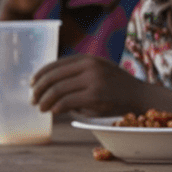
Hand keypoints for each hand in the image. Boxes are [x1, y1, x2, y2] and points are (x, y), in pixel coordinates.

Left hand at [30, 54, 171, 115]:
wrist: (140, 96)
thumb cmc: (116, 89)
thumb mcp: (96, 75)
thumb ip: (75, 78)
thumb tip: (47, 89)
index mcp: (87, 58)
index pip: (55, 64)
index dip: (40, 75)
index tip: (32, 85)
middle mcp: (89, 65)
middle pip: (53, 76)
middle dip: (39, 90)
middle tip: (33, 100)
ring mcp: (93, 79)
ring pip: (57, 90)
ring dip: (45, 101)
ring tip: (41, 108)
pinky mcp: (95, 95)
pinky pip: (66, 101)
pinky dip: (56, 108)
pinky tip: (53, 112)